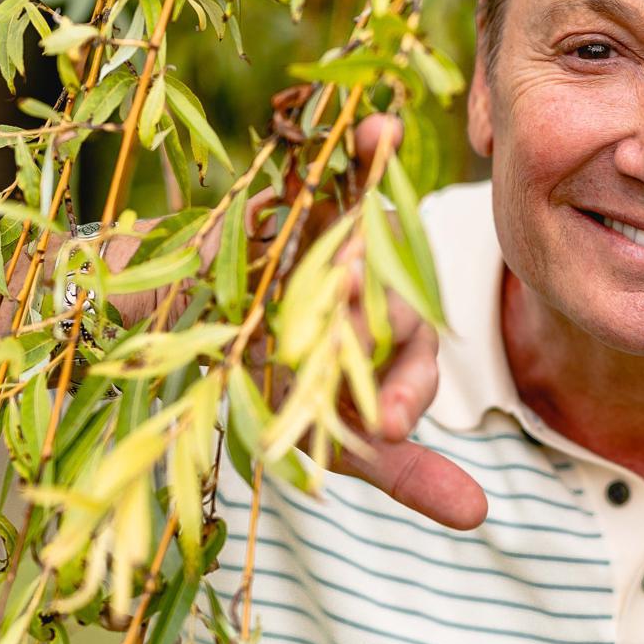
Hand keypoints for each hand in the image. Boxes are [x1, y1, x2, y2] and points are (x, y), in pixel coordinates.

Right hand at [258, 111, 488, 532]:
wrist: (163, 335)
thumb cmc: (262, 387)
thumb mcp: (332, 440)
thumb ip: (406, 470)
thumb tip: (480, 515)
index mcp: (387, 342)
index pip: (414, 363)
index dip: (405, 392)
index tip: (391, 426)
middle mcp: (372, 289)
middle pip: (395, 306)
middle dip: (375, 338)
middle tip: (351, 353)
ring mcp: (338, 243)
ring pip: (370, 244)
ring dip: (365, 251)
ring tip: (347, 270)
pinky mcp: (299, 201)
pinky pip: (343, 170)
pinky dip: (366, 147)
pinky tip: (381, 127)